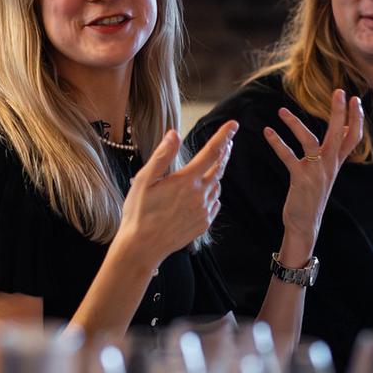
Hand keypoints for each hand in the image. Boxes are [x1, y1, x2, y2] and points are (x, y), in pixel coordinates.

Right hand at [116, 124, 235, 266]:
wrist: (143, 247)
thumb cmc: (139, 213)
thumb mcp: (144, 180)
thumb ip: (162, 155)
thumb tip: (174, 134)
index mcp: (186, 181)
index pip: (211, 152)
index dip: (223, 136)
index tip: (233, 125)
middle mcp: (199, 195)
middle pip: (219, 168)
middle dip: (225, 152)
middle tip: (228, 142)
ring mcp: (204, 211)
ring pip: (217, 186)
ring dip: (217, 174)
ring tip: (212, 167)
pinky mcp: (204, 223)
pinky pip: (214, 203)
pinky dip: (212, 194)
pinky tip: (204, 192)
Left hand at [268, 89, 363, 256]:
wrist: (305, 224)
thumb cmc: (312, 196)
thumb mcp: (327, 172)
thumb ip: (334, 153)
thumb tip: (340, 131)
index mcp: (336, 163)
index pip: (353, 138)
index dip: (357, 119)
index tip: (356, 100)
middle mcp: (330, 166)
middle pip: (339, 134)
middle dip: (340, 112)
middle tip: (340, 91)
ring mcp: (316, 172)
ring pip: (311, 140)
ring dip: (294, 124)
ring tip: (281, 111)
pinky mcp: (301, 178)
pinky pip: (288, 156)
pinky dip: (277, 143)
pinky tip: (268, 132)